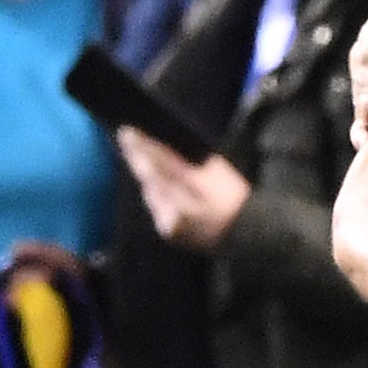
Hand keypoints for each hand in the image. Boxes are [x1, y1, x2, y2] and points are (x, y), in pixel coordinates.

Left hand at [117, 128, 251, 250]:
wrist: (242, 234)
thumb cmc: (233, 196)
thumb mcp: (219, 171)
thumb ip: (190, 161)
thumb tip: (165, 148)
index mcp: (196, 184)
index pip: (162, 161)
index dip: (142, 147)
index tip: (126, 133)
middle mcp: (178, 204)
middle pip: (149, 176)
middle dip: (136, 157)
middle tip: (125, 139)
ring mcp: (170, 220)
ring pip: (149, 191)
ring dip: (146, 176)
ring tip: (141, 159)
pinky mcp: (167, 231)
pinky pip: (155, 206)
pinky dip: (154, 195)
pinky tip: (159, 187)